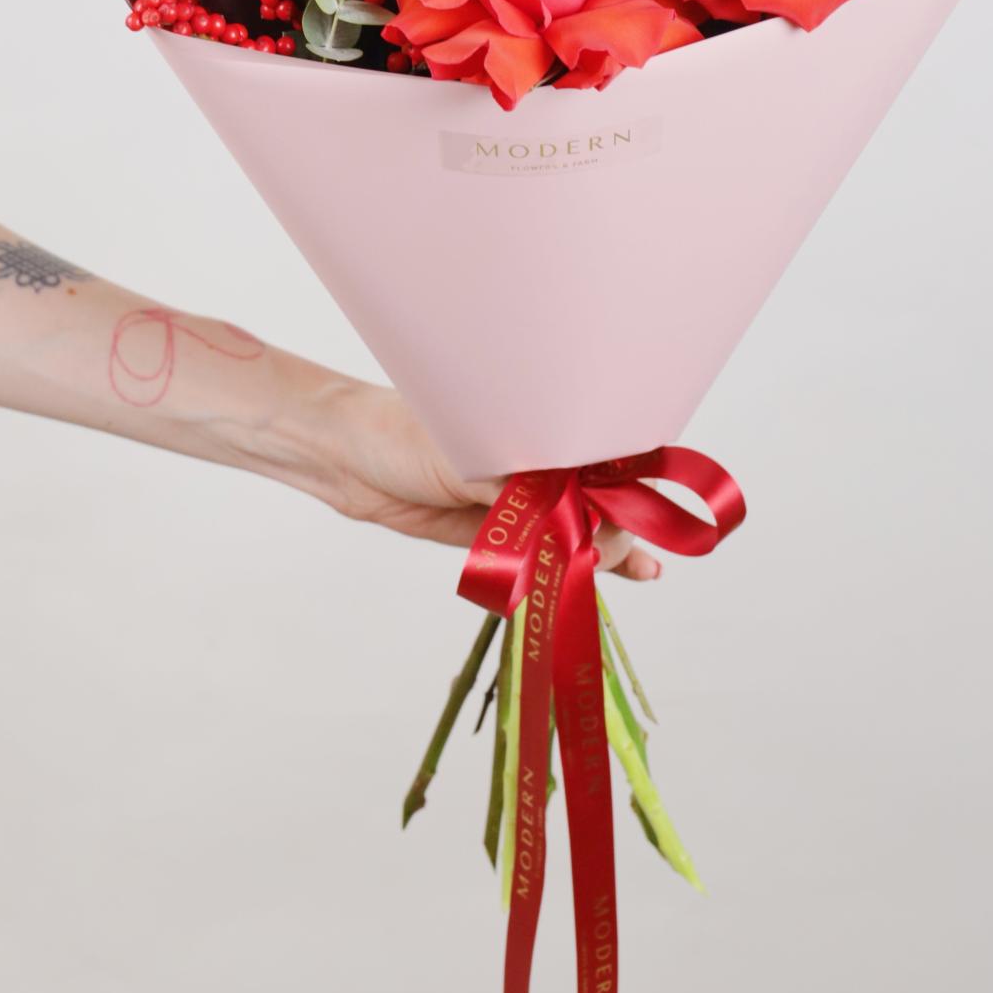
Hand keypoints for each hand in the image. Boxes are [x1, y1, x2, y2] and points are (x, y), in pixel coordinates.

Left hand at [262, 370, 661, 579]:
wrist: (346, 458)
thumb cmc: (403, 434)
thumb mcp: (473, 462)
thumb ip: (529, 498)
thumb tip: (584, 526)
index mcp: (540, 418)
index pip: (606, 450)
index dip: (630, 483)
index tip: (644, 511)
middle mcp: (541, 453)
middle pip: (602, 495)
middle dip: (621, 524)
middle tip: (621, 552)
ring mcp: (526, 493)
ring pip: (584, 525)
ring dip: (615, 549)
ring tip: (646, 570)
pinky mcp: (506, 528)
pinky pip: (555, 549)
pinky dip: (589, 563)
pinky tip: (636, 574)